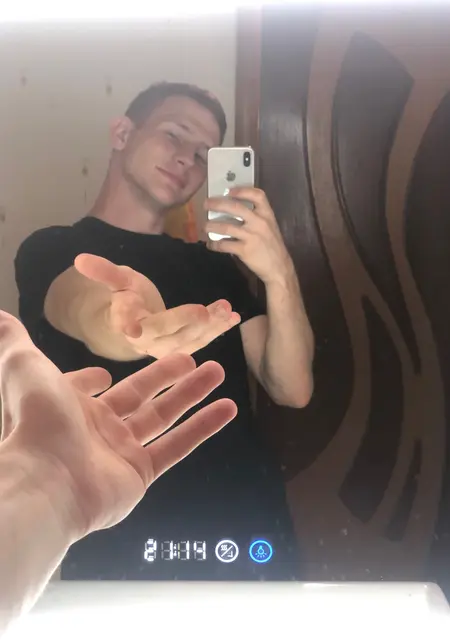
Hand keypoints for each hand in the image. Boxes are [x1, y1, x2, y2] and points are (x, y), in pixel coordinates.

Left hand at [0, 312, 236, 537]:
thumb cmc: (38, 418)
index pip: (86, 389)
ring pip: (163, 417)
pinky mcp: (141, 474)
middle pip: (139, 396)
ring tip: (218, 372)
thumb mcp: (24, 366)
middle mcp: (96, 428)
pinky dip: (203, 428)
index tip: (105, 374)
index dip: (94, 380)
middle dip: (167, 375)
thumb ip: (14, 340)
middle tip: (194, 358)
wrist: (47, 478)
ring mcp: (120, 453)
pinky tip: (227, 408)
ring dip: (192, 394)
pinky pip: (177, 446)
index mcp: (69, 405)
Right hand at [74, 254, 240, 357]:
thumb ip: (104, 272)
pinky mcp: (184, 348)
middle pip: (166, 335)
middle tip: (208, 310)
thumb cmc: (126, 297)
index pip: (127, 325)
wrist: (134, 323)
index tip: (134, 328)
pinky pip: (203, 340)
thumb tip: (80, 258)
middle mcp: (146, 342)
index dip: (130, 326)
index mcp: (126, 324)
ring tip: (228, 310)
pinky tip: (236, 318)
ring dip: (211, 327)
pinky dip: (220, 329)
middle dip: (187, 323)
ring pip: (189, 341)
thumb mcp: (117, 281)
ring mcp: (166, 348)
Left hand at [204, 188, 292, 284]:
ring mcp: (251, 236)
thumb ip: (256, 218)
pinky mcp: (244, 250)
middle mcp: (259, 223)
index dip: (242, 190)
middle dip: (217, 204)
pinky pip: (224, 245)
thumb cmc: (272, 246)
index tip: (229, 190)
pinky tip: (211, 245)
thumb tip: (232, 210)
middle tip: (206, 204)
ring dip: (212, 226)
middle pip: (236, 207)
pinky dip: (215, 244)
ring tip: (205, 226)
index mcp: (267, 215)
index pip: (257, 195)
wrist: (278, 268)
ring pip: (226, 227)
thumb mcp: (270, 227)